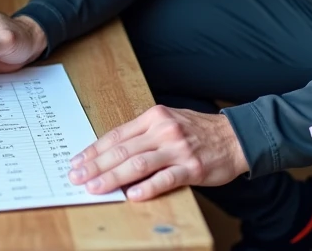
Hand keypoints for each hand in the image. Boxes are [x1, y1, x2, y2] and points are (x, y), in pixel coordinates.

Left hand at [67, 105, 248, 200]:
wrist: (235, 137)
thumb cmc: (198, 131)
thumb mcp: (168, 121)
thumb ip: (143, 133)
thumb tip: (111, 151)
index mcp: (154, 117)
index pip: (116, 135)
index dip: (94, 150)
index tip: (77, 161)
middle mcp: (164, 130)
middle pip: (122, 150)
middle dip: (95, 165)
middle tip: (77, 177)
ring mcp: (178, 149)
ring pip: (137, 164)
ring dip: (112, 177)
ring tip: (95, 187)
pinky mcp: (192, 168)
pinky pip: (164, 179)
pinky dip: (146, 187)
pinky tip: (131, 194)